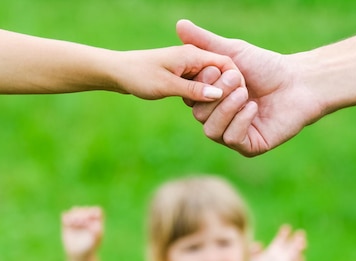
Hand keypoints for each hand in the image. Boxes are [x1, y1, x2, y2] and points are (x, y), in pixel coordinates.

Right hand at [61, 206, 103, 258]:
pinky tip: (67, 224)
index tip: (89, 221)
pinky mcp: (67, 223)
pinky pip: (65, 215)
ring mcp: (77, 219)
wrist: (80, 255)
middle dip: (83, 215)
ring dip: (75, 215)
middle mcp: (87, 217)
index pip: (96, 211)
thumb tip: (95, 225)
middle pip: (85, 210)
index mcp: (96, 220)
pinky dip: (67, 218)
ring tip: (75, 223)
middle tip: (81, 223)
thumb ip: (97, 232)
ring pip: (75, 210)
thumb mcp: (95, 240)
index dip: (92, 214)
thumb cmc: (90, 247)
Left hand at [114, 44, 243, 100]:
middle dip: (225, 90)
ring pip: (211, 81)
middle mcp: (193, 58)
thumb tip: (218, 94)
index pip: (226, 64)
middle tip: (226, 109)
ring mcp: (188, 67)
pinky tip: (198, 107)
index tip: (238, 100)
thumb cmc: (139, 75)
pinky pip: (200, 85)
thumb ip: (193, 90)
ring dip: (213, 95)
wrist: (117, 72)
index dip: (235, 82)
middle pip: (221, 73)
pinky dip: (202, 95)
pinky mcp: (182, 75)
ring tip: (213, 110)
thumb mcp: (167, 85)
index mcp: (193, 54)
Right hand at [177, 19, 324, 155]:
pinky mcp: (248, 146)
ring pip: (211, 130)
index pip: (190, 97)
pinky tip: (254, 108)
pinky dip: (240, 121)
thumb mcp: (232, 52)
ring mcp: (233, 134)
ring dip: (227, 109)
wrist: (299, 82)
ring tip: (245, 93)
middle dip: (217, 95)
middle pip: (198, 114)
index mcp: (212, 99)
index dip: (201, 84)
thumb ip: (205, 42)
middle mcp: (219, 118)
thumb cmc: (267, 67)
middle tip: (238, 78)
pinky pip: (231, 139)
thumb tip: (180, 24)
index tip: (218, 68)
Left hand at [250, 225, 306, 260]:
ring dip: (300, 248)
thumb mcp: (253, 258)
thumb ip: (254, 251)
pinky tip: (301, 259)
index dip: (285, 232)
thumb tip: (256, 245)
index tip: (286, 227)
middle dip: (298, 238)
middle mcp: (284, 253)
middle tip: (300, 233)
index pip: (282, 237)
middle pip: (293, 243)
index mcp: (276, 247)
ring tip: (302, 244)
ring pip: (297, 253)